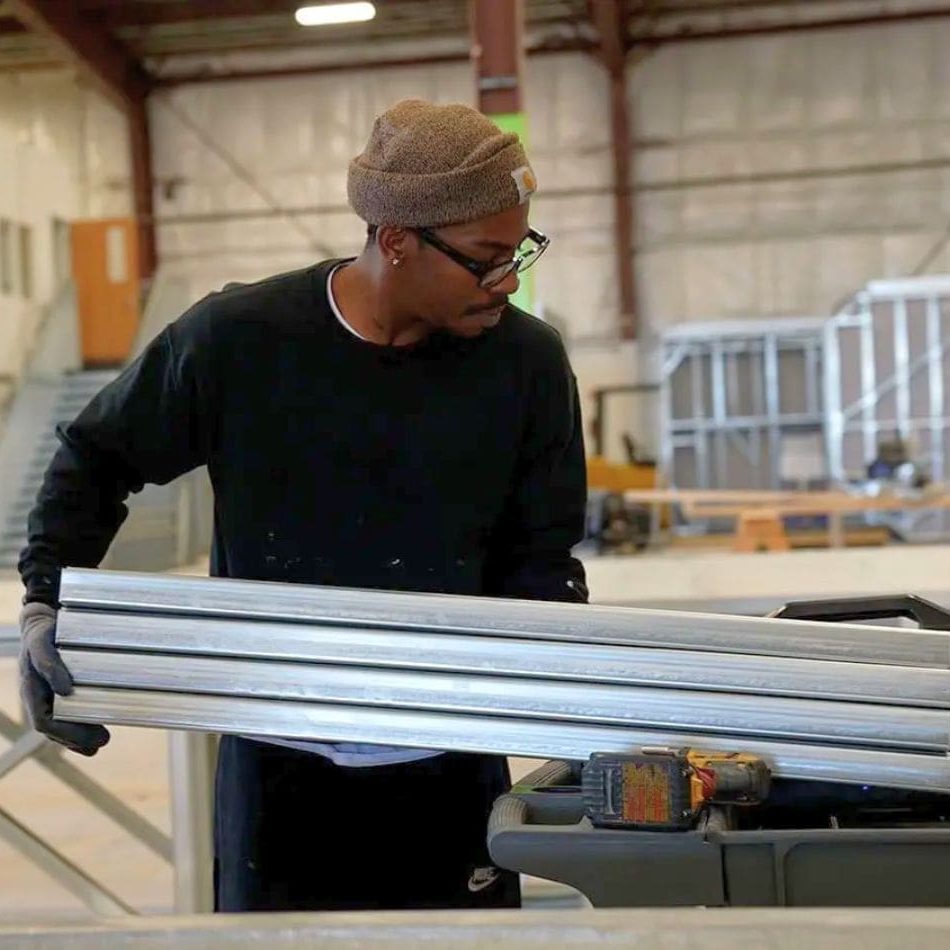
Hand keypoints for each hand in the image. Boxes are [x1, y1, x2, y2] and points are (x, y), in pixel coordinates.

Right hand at [19, 602, 109, 755]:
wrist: (42, 622)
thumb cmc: (42, 633)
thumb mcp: (42, 643)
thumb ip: (49, 664)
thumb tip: (65, 690)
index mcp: (31, 690)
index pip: (45, 722)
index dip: (68, 734)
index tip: (94, 739)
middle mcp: (38, 698)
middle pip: (54, 730)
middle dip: (77, 739)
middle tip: (103, 741)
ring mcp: (47, 696)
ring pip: (59, 726)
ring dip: (78, 739)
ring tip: (100, 743)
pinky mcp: (59, 691)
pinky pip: (66, 715)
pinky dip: (79, 728)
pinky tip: (95, 734)